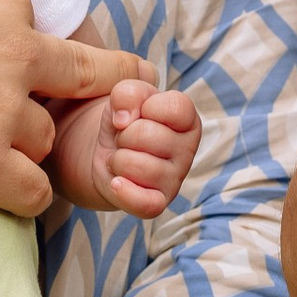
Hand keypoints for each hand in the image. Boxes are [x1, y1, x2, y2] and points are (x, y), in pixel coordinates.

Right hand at [0, 0, 132, 218]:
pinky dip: (20, 195)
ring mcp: (1, 110)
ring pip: (43, 139)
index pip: (39, 28)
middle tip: (83, 109)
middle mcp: (16, 52)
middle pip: (75, 82)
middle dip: (78, 94)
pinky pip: (31, 193)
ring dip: (24, 145)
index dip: (21, 46)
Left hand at [86, 80, 201, 216]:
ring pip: (137, 166)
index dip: (145, 107)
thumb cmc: (126, 119)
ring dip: (118, 159)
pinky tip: (116, 182)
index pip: (173, 108)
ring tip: (122, 157)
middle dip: (124, 134)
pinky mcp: (159, 202)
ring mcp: (175, 179)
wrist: (108, 151)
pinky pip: (144, 203)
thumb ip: (128, 93)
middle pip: (146, 135)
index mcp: (188, 119)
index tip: (139, 112)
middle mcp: (188, 149)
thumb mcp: (126, 95)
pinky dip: (124, 192)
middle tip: (126, 139)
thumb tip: (123, 120)